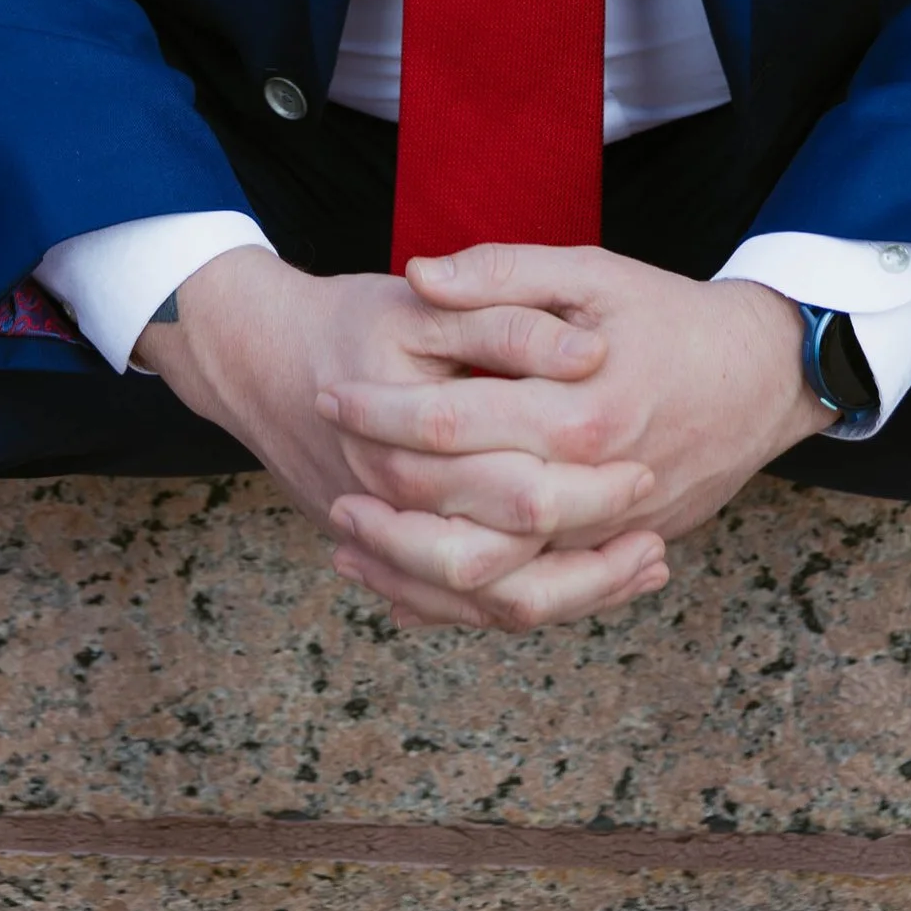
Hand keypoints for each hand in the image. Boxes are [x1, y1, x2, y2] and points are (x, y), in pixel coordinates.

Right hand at [135, 248, 665, 628]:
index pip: (517, 489)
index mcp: (407, 441)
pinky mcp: (389, 560)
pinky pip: (463, 606)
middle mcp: (392, 507)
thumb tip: (589, 351)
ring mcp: (388, 542)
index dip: (589, 484)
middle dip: (591, 561)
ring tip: (644, 567)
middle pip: (506, 566)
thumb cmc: (352, 322)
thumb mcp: (427, 304)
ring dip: (574, 596)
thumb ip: (507, 316)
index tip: (644, 468)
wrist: (256, 357)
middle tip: (654, 535)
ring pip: (488, 605)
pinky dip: (528, 602)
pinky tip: (589, 580)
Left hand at [317, 246, 827, 631]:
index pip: (454, 424)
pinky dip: (458, 603)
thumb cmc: (670, 317)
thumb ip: (503, 273)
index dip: (382, 409)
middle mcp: (591, 488)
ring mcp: (604, 535)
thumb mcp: (592, 273)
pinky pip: (524, 603)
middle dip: (384, 510)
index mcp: (580, 411)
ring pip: (492, 588)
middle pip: (464, 527)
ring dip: (411, 574)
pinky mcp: (607, 558)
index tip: (333, 393)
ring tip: (350, 545)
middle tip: (330, 483)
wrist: (760, 380)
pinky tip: (404, 585)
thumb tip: (419, 275)